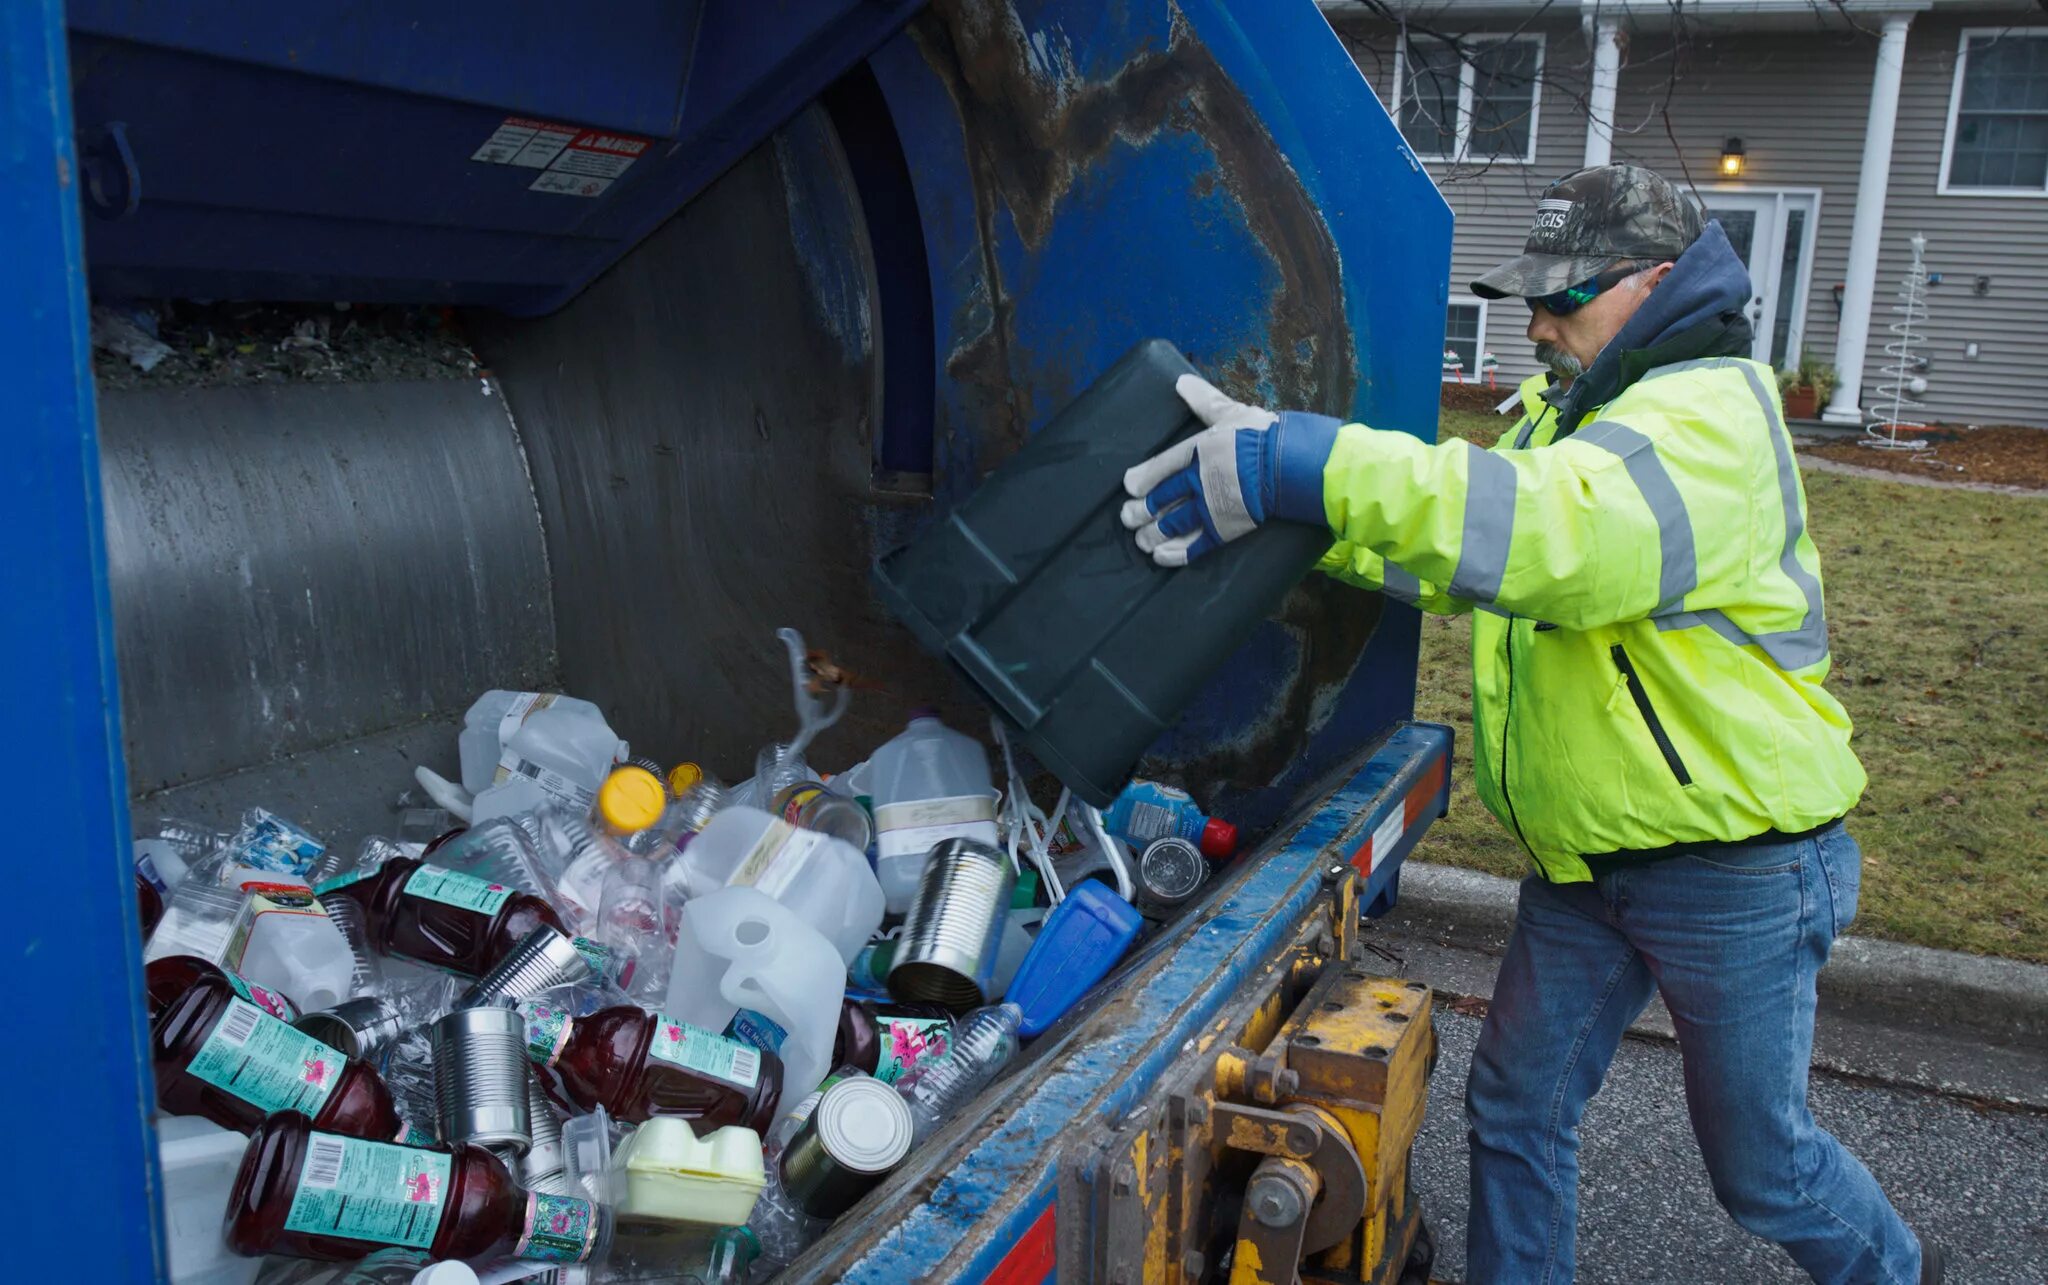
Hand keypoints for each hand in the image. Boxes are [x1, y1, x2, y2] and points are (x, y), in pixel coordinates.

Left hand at [1120, 374, 1338, 566]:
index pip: (1161, 466)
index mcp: (1198, 451)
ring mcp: (1211, 507)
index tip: (1130, 486)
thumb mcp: (1232, 412)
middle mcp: (1198, 480)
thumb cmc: (1264, 435)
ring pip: (1172, 525)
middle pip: (1161, 499)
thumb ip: (1205, 401)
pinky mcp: (1225, 529)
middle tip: (1127, 518)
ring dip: (1152, 535)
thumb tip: (1180, 382)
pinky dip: (1176, 553)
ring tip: (1141, 541)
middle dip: (1140, 512)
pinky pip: (1195, 546)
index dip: (1142, 478)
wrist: (1292, 466)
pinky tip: (1161, 557)